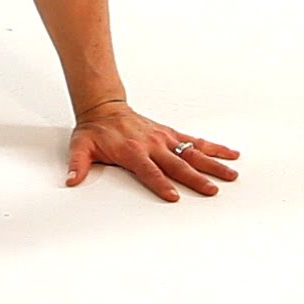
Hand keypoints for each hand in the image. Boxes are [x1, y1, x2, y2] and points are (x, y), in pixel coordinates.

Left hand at [66, 103, 239, 201]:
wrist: (104, 108)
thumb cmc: (94, 131)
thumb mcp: (80, 146)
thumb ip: (77, 164)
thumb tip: (71, 180)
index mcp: (132, 151)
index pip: (149, 171)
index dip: (161, 184)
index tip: (173, 196)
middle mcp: (152, 144)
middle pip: (177, 164)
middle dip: (195, 178)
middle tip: (212, 190)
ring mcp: (164, 138)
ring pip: (192, 152)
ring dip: (213, 164)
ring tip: (232, 175)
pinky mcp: (171, 134)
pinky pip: (196, 141)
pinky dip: (214, 147)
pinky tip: (231, 154)